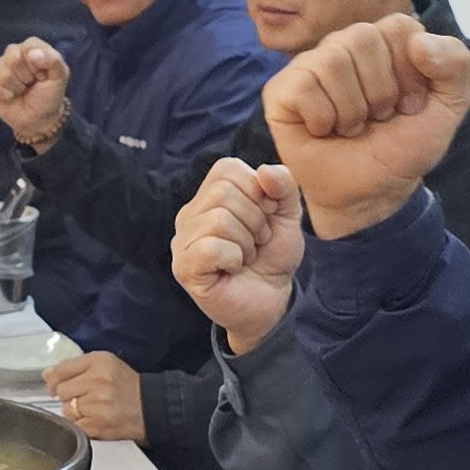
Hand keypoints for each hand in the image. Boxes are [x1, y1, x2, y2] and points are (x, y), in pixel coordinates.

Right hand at [0, 39, 70, 146]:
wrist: (38, 120)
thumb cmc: (49, 96)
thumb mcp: (60, 77)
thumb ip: (54, 60)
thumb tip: (33, 53)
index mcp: (31, 48)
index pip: (29, 45)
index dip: (37, 63)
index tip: (42, 75)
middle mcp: (12, 54)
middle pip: (13, 57)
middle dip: (26, 76)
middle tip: (31, 84)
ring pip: (3, 73)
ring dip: (17, 87)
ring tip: (22, 91)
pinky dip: (6, 95)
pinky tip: (11, 96)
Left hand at [43, 350, 143, 441]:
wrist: (151, 408)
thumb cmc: (127, 387)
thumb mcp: (104, 365)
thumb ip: (73, 367)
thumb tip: (46, 375)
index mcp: (99, 362)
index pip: (62, 369)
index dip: (55, 380)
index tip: (55, 386)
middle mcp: (98, 381)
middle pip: (62, 391)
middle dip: (70, 396)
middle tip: (87, 397)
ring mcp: (98, 404)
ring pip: (67, 410)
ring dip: (76, 412)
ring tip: (94, 409)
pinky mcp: (98, 424)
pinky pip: (74, 425)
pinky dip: (80, 425)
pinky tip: (94, 420)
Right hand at [171, 160, 303, 354]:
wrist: (271, 300)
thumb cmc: (272, 256)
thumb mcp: (287, 215)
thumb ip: (284, 186)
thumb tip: (265, 170)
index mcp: (210, 195)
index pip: (227, 169)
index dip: (257, 191)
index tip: (265, 217)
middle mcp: (190, 214)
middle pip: (222, 193)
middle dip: (254, 220)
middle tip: (256, 243)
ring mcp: (182, 241)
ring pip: (218, 220)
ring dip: (246, 243)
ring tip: (245, 257)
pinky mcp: (184, 268)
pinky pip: (211, 248)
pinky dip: (234, 259)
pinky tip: (232, 269)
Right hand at [261, 16, 469, 240]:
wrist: (371, 194)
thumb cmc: (402, 148)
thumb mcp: (448, 107)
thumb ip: (454, 65)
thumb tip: (419, 42)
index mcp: (383, 41)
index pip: (398, 27)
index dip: (409, 73)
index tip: (408, 106)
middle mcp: (344, 45)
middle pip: (362, 38)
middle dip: (380, 92)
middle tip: (379, 119)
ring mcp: (309, 65)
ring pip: (332, 61)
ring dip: (352, 110)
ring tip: (352, 128)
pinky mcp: (280, 91)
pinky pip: (303, 86)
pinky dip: (322, 118)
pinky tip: (324, 130)